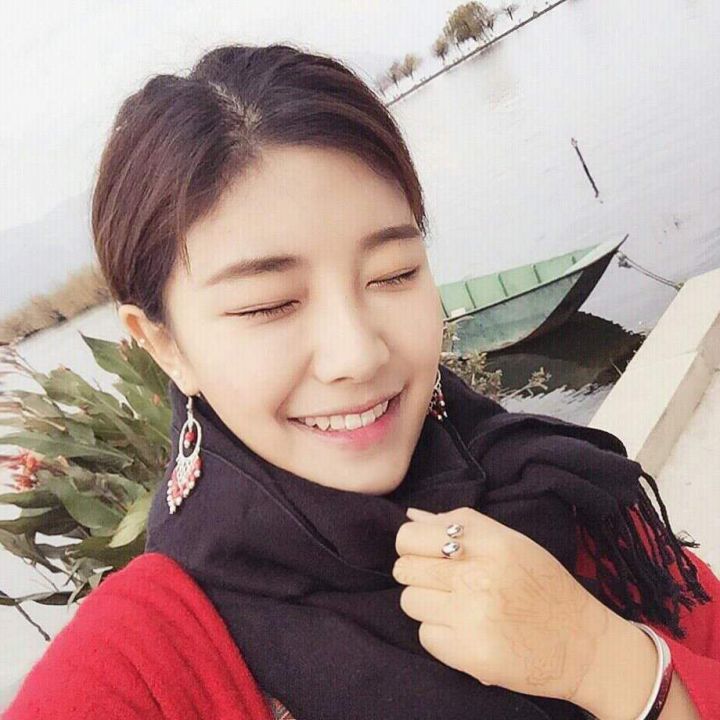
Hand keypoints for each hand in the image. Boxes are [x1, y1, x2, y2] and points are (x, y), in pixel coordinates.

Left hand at [393, 506, 610, 703]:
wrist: (584, 645)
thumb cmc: (544, 587)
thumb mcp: (512, 541)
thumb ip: (462, 524)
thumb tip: (412, 515)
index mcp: (492, 544)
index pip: (412, 535)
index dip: (412, 544)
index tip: (426, 553)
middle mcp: (479, 577)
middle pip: (405, 568)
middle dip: (418, 574)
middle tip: (443, 582)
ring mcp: (473, 618)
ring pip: (410, 601)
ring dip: (427, 604)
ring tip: (457, 607)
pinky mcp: (470, 655)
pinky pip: (425, 636)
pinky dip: (440, 634)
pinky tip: (465, 631)